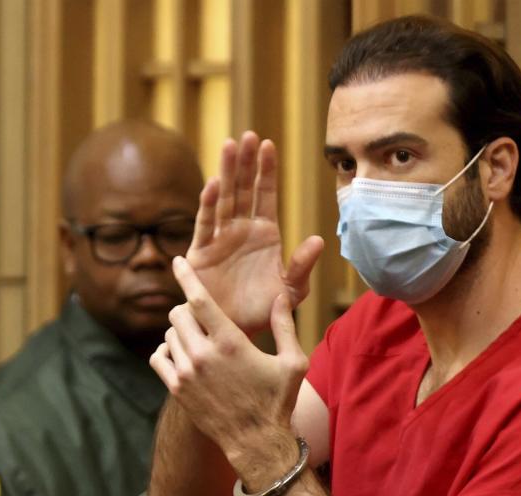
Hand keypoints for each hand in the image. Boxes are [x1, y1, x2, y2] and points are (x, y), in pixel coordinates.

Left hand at [152, 257, 307, 485]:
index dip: (185, 276)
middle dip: (189, 310)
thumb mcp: (293, 362)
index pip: (198, 300)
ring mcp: (186, 373)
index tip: (177, 261)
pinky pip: (158, 356)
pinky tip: (183, 355)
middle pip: (178, 313)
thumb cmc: (278, 401)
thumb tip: (280, 296)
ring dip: (181, 331)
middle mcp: (203, 355)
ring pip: (169, 334)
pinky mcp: (177, 389)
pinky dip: (166, 350)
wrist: (256, 443)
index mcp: (231, 343)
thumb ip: (285, 326)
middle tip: (203, 318)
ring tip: (200, 341)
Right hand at [186, 131, 322, 333]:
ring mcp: (220, 240)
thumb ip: (303, 266)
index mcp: (265, 234)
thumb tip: (319, 240)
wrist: (235, 335)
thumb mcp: (291, 291)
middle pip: (243, 190)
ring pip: (223, 200)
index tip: (268, 144)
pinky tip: (214, 184)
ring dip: (226, 173)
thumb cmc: (265, 313)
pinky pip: (204, 226)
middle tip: (247, 135)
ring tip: (229, 146)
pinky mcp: (201, 254)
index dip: (266, 171)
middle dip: (245, 163)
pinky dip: (208, 205)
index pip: (265, 195)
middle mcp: (241, 231)